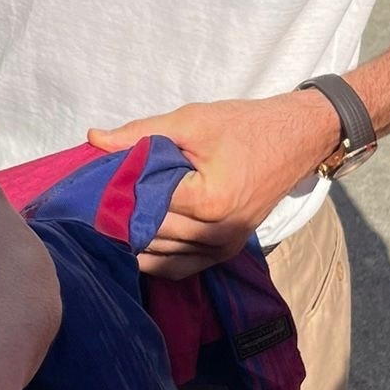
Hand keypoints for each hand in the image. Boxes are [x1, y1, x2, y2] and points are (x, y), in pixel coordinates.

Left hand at [88, 92, 336, 278]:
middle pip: (152, 232)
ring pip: (161, 254)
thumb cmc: (244, 126)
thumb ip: (140, 134)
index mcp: (209, 200)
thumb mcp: (191, 121)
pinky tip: (134, 244)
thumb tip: (93, 139)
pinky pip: (181, 268)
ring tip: (109, 220)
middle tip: (95, 202)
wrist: (295, 139)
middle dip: (122, 216)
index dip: (118, 193)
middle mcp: (219, 232)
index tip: (96, 183)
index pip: (146, 204)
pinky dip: (155, 259)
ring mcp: (225, 246)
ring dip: (134, 239)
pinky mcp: (227, 251)